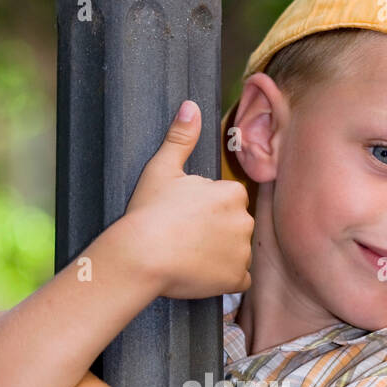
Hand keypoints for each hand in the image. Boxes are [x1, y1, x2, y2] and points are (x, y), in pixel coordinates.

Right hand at [123, 100, 253, 299]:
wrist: (141, 256)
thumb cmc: (149, 213)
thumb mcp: (162, 168)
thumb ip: (181, 138)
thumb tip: (191, 106)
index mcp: (231, 193)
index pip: (228, 200)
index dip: (206, 209)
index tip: (186, 216)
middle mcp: (244, 221)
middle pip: (234, 226)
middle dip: (216, 232)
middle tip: (185, 237)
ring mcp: (241, 252)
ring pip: (236, 252)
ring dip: (220, 256)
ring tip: (189, 256)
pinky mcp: (236, 279)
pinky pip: (238, 279)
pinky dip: (222, 279)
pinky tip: (200, 273)